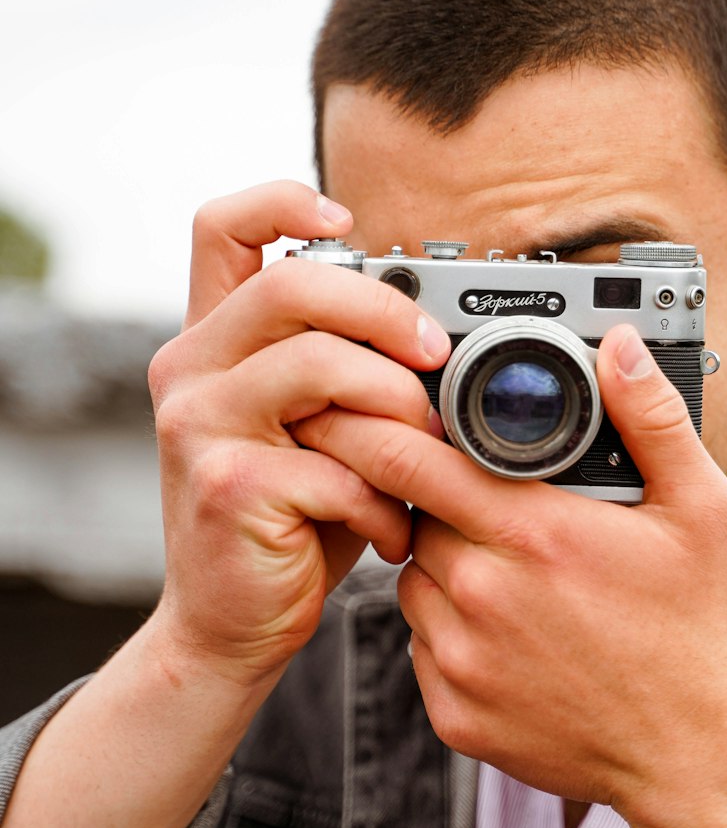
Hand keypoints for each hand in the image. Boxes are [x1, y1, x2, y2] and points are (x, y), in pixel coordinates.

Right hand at [147, 181, 450, 685]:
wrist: (230, 625)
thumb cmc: (289, 519)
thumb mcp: (313, 428)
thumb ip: (343, 370)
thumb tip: (436, 328)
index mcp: (212, 341)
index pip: (222, 228)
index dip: (283, 202)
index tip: (347, 221)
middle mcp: (190, 368)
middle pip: (288, 285)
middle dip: (383, 312)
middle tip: (435, 353)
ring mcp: (199, 423)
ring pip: (316, 365)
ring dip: (394, 409)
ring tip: (422, 454)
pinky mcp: (227, 484)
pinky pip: (335, 464)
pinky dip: (383, 499)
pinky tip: (391, 529)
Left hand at [294, 321, 726, 822]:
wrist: (694, 755)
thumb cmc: (698, 628)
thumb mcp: (700, 509)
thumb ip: (652, 418)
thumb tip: (619, 347)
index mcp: (536, 534)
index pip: (412, 460)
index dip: (375, 426)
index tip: (358, 408)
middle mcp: (485, 596)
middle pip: (413, 517)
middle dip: (442, 502)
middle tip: (504, 512)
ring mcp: (464, 661)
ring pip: (412, 582)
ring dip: (443, 566)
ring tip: (515, 575)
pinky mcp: (454, 713)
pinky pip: (422, 647)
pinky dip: (450, 631)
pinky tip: (510, 633)